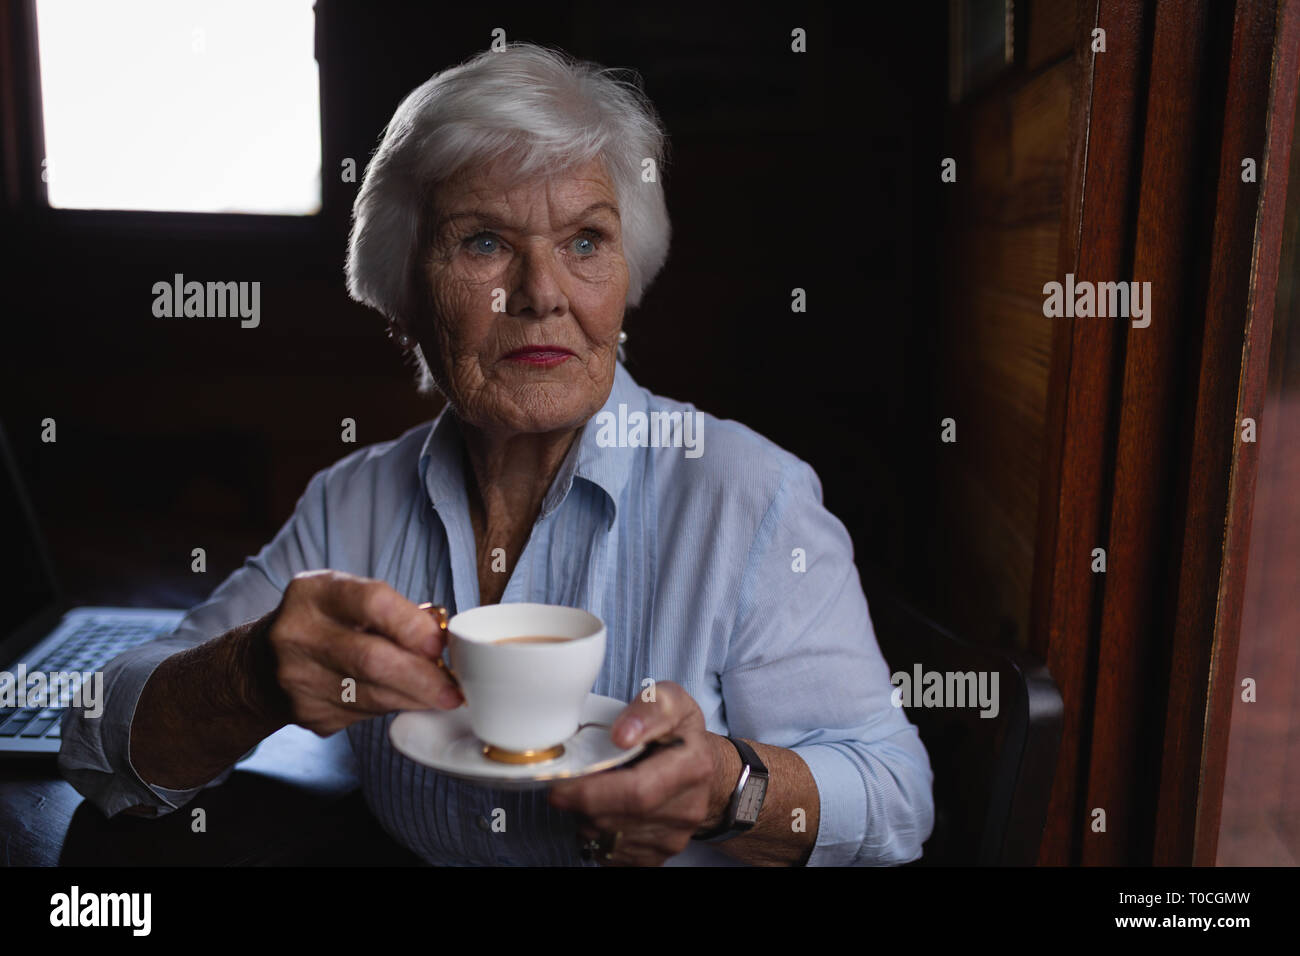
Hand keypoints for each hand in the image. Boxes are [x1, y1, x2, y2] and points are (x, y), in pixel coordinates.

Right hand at [261, 570, 462, 735]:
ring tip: (439, 695)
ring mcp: (297, 678)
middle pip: (372, 659)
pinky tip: (398, 698)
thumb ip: (393, 611)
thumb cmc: (324, 622)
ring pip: (372, 695)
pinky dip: (389, 708)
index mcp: (314, 593)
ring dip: (414, 698)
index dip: (411, 625)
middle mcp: (298, 634)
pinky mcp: (306, 714)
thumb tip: (441, 637)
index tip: (439, 644)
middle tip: (453, 690)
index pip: (371, 602)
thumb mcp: (347, 597)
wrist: (261, 664)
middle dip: (422, 678)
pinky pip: (363, 715)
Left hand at [547, 681, 728, 865]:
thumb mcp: (670, 701)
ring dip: (586, 818)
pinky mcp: (659, 856)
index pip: (637, 791)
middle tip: (565, 785)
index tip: (560, 785)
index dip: (592, 792)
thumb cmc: (679, 732)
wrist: (702, 770)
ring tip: (591, 791)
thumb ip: (648, 708)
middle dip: (580, 804)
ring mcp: (674, 838)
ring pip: (609, 840)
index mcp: (692, 766)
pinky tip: (601, 811)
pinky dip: (595, 835)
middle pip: (616, 819)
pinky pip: (612, 855)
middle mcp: (688, 809)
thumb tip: (622, 735)